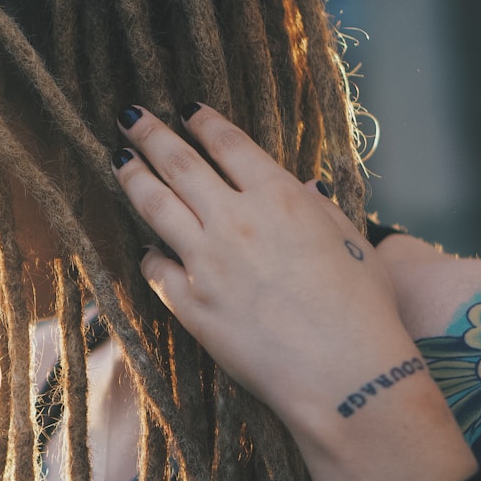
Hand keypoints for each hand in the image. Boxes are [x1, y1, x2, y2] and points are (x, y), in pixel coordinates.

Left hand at [111, 104, 480, 480]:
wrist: (344, 372)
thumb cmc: (362, 308)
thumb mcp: (350, 240)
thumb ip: (317, 207)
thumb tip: (302, 184)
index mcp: (278, 196)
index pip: (227, 143)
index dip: (202, 121)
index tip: (185, 108)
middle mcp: (234, 219)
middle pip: (179, 163)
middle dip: (150, 133)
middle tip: (129, 116)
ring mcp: (206, 260)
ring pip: (155, 205)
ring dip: (132, 178)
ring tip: (118, 160)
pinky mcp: (189, 302)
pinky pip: (156, 268)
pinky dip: (149, 254)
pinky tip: (146, 248)